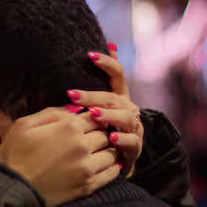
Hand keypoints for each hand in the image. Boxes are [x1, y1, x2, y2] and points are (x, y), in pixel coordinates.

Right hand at [0, 107, 119, 206]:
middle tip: (96, 137)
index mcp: (69, 127)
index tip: (90, 122)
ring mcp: (87, 167)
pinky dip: (113, 168)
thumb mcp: (25, 124)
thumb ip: (52, 113)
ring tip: (101, 152)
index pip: (96, 116)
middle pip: (105, 134)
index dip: (94, 118)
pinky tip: (108, 166)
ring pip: (112, 153)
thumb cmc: (14, 154)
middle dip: (101, 134)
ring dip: (108, 151)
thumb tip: (74, 108)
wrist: (11, 189)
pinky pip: (111, 174)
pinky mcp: (88, 186)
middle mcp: (83, 145)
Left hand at [67, 46, 143, 177]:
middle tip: (71, 95)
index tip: (89, 55)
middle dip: (93, 95)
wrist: (115, 162)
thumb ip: (100, 80)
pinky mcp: (135, 148)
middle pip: (115, 98)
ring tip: (93, 115)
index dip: (107, 63)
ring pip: (126, 118)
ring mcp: (134, 128)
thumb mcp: (98, 105)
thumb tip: (109, 44)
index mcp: (119, 97)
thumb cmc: (103, 130)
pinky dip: (122, 140)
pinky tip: (111, 139)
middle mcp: (129, 110)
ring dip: (109, 116)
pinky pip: (132, 142)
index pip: (118, 74)